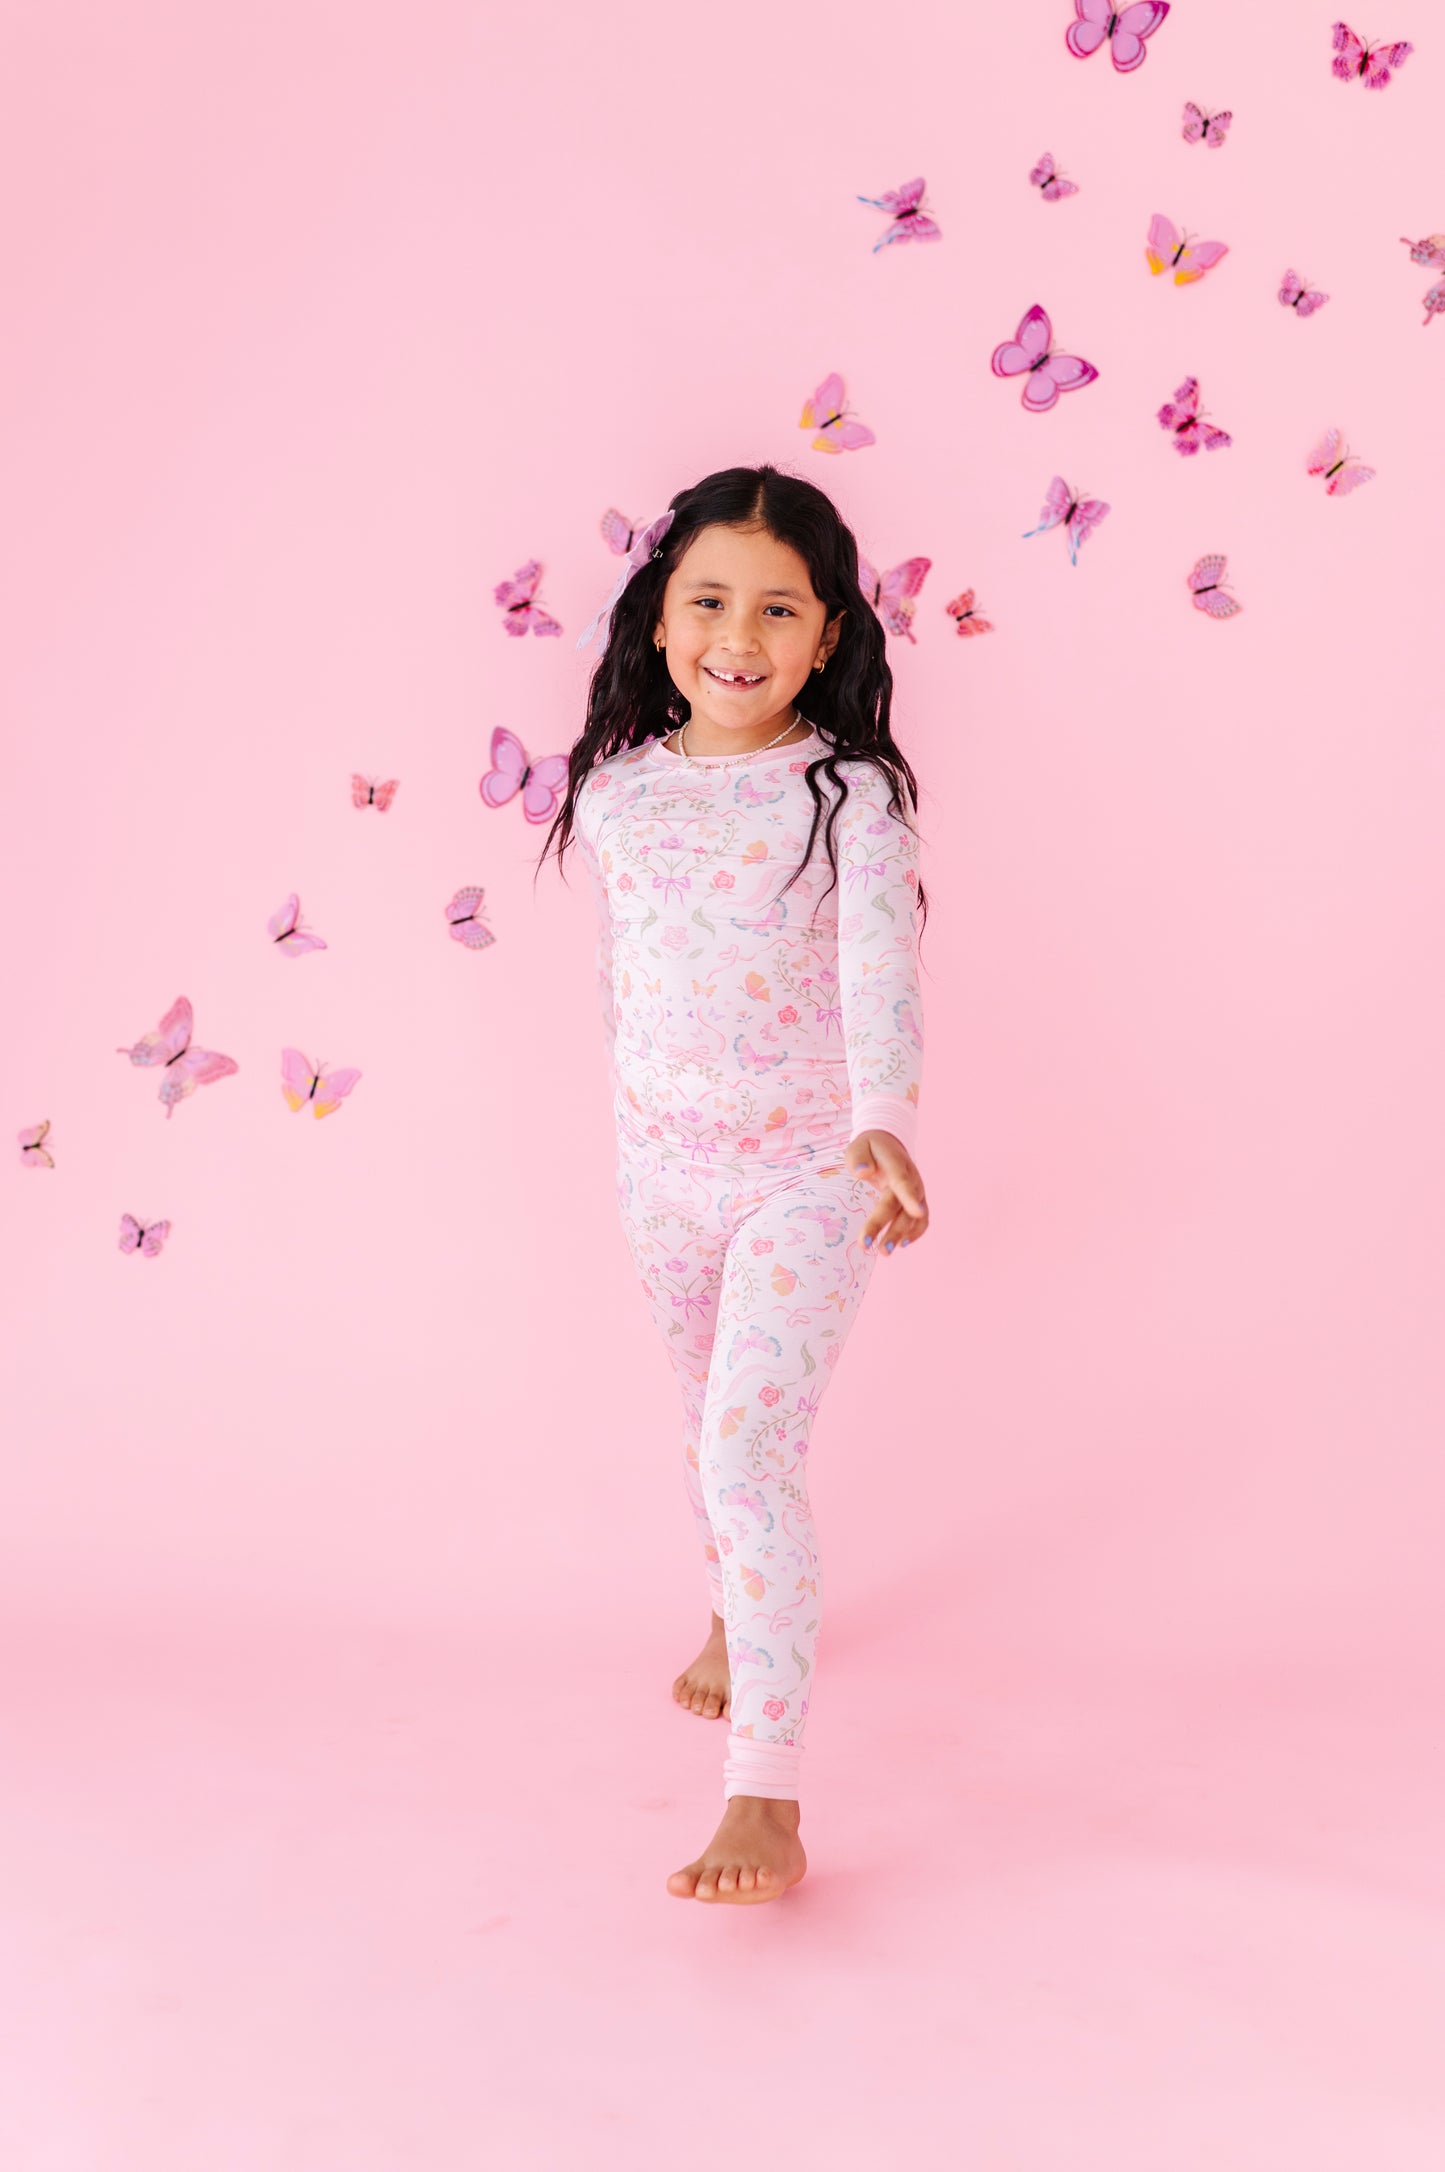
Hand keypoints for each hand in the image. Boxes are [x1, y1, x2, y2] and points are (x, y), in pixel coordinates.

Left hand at [844, 1131, 929, 1254]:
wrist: (888, 1143)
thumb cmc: (870, 1148)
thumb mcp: (858, 1146)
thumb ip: (859, 1158)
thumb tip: (864, 1172)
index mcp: (897, 1163)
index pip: (903, 1181)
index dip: (910, 1197)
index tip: (916, 1212)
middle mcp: (911, 1179)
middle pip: (903, 1206)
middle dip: (893, 1228)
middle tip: (877, 1248)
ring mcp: (917, 1191)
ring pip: (913, 1217)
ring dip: (901, 1235)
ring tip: (885, 1252)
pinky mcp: (917, 1201)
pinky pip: (921, 1221)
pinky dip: (914, 1233)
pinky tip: (900, 1245)